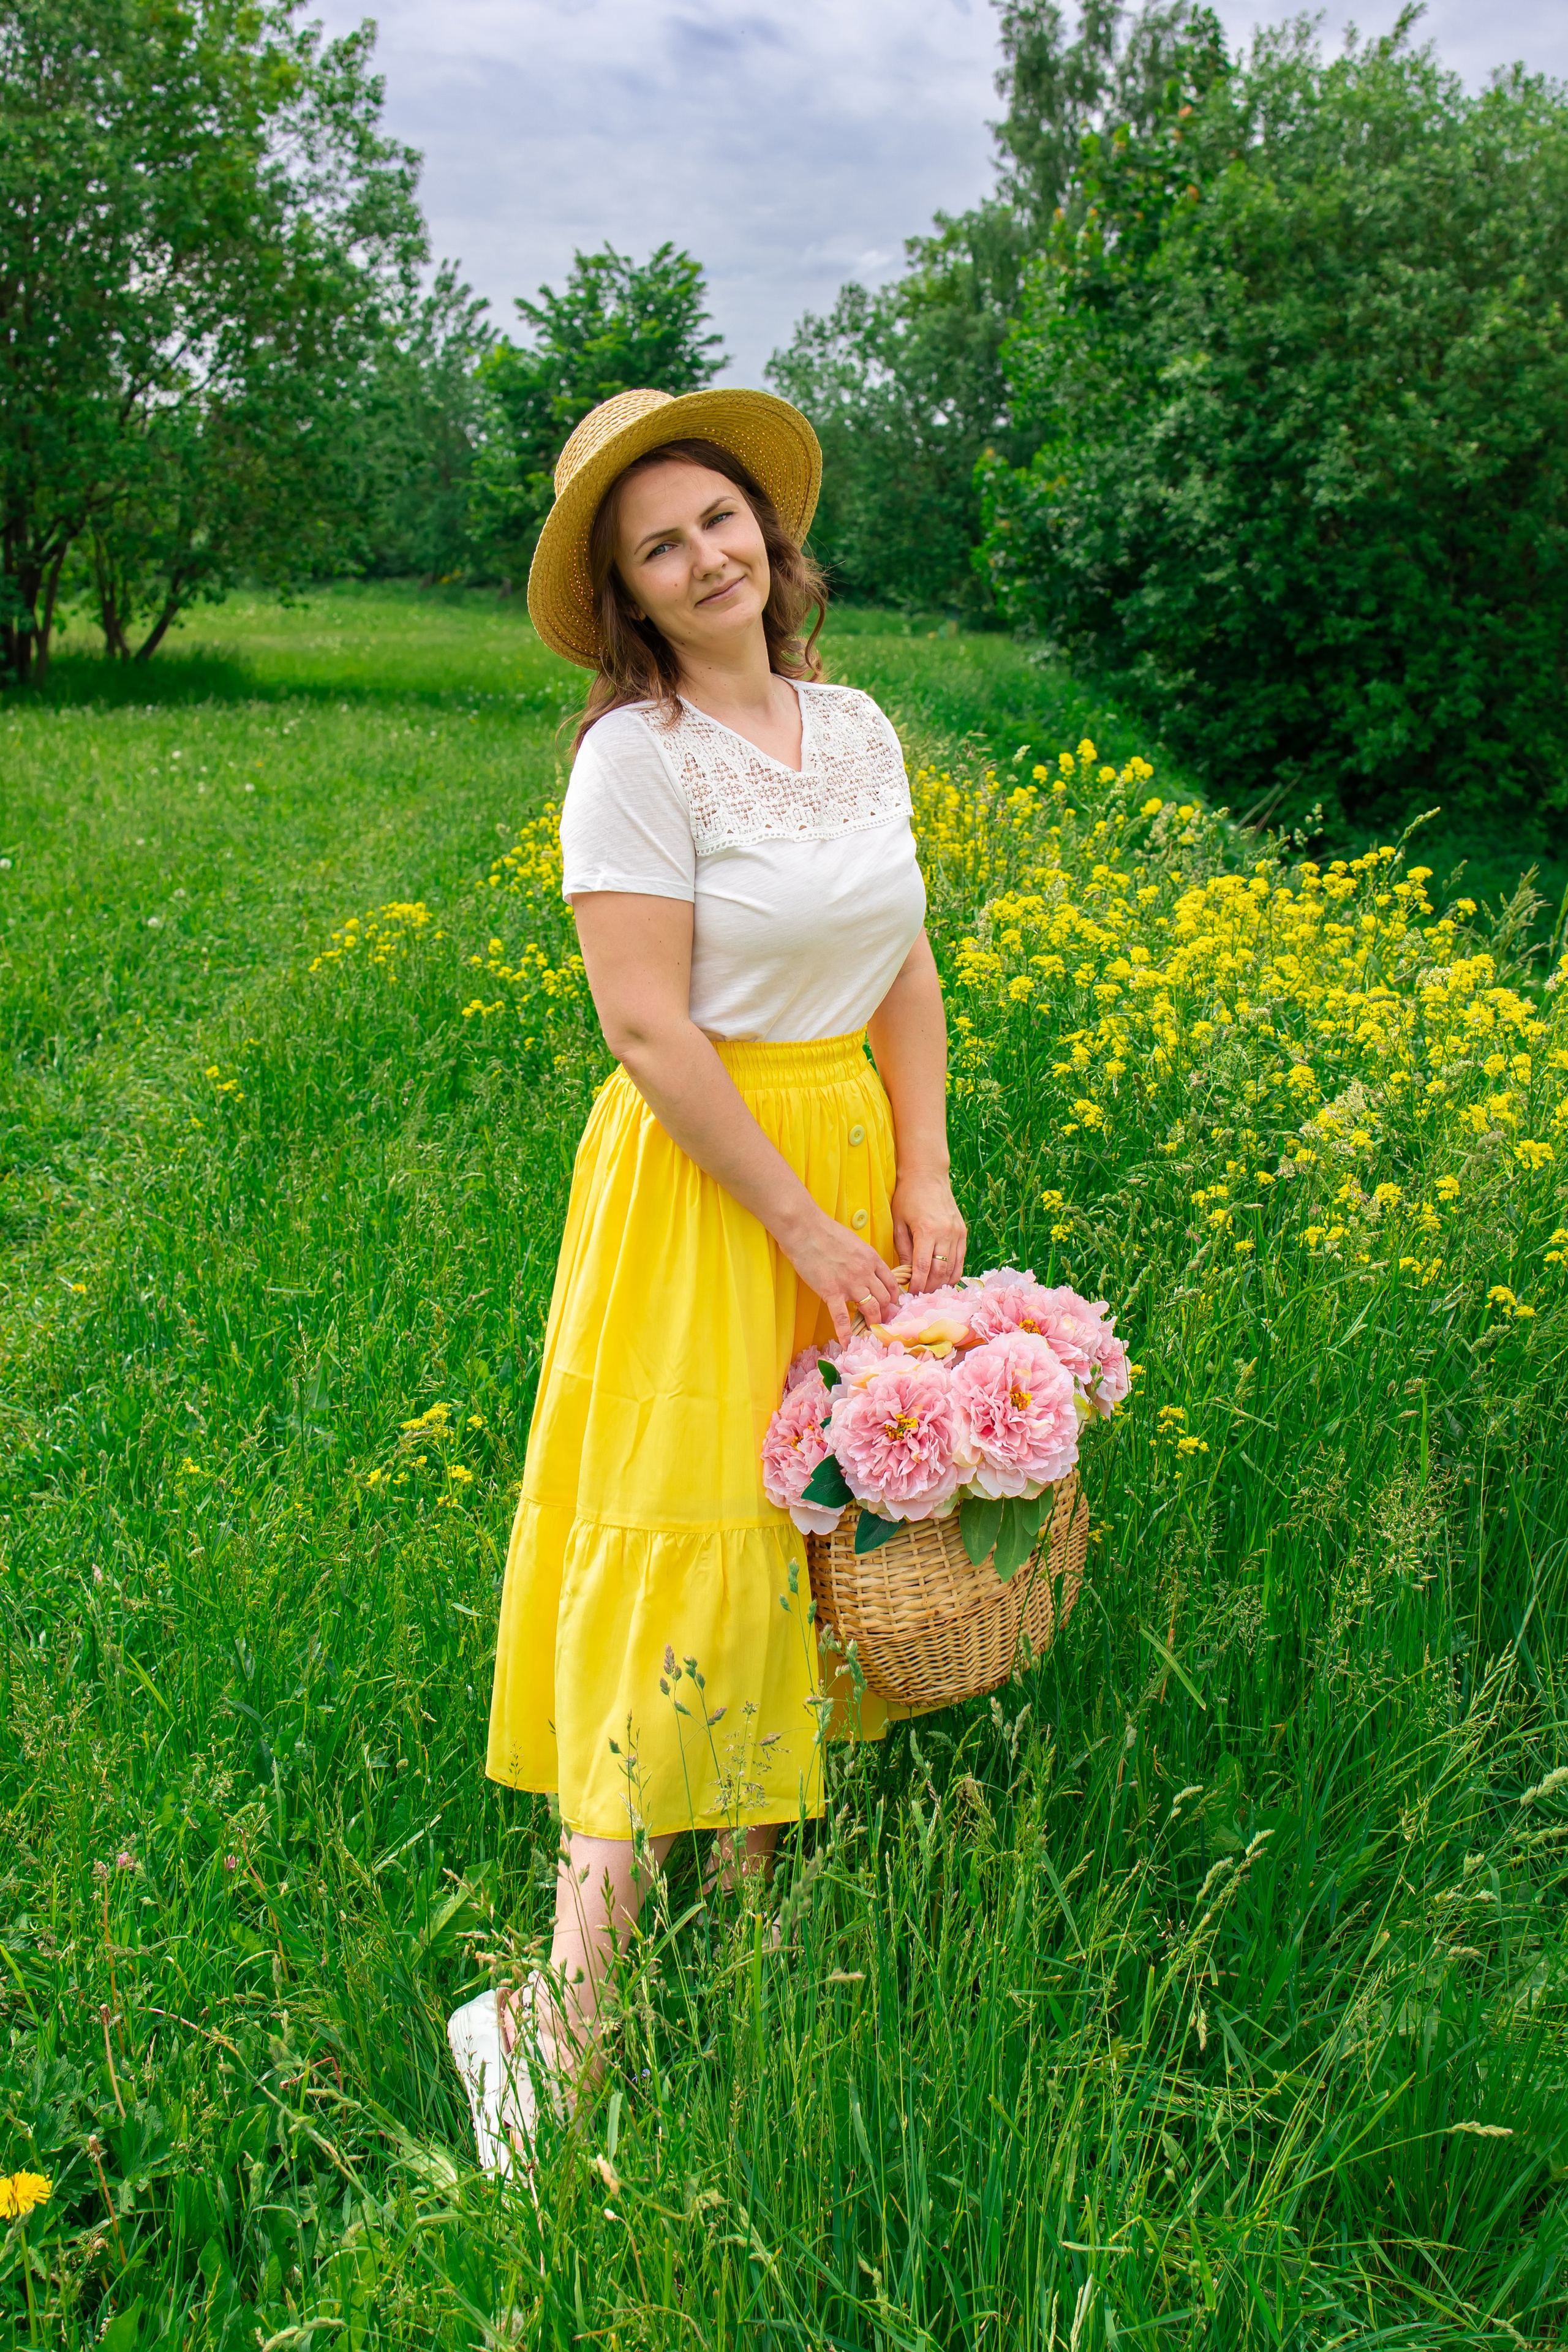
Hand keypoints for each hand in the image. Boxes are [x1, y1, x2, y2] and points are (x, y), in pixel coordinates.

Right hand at [781, 1209, 900, 1343]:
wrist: (805, 1229)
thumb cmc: (826, 1231)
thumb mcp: (854, 1242)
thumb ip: (863, 1258)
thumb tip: (866, 1270)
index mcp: (872, 1258)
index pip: (891, 1283)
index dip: (893, 1297)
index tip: (890, 1305)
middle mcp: (866, 1273)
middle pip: (884, 1299)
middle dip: (885, 1312)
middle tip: (882, 1320)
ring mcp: (850, 1284)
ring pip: (871, 1309)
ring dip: (873, 1322)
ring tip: (871, 1331)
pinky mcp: (831, 1292)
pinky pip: (842, 1318)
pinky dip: (845, 1333)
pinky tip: (847, 1343)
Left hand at [892, 1171, 966, 1295]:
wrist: (927, 1175)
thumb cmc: (908, 1197)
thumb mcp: (898, 1222)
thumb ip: (903, 1249)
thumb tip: (905, 1273)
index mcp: (926, 1230)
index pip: (923, 1266)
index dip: (918, 1284)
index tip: (911, 1295)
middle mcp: (945, 1232)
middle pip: (940, 1271)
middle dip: (930, 1288)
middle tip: (920, 1297)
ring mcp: (957, 1232)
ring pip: (953, 1267)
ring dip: (942, 1283)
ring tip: (930, 1292)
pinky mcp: (963, 1232)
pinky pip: (960, 1259)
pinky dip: (953, 1273)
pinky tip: (944, 1280)